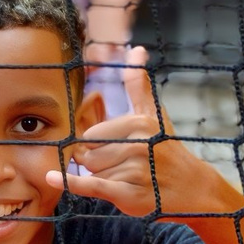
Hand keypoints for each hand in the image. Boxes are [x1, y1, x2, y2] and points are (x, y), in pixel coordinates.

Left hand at [47, 46, 234, 216]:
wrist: (191, 189)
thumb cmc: (167, 149)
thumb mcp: (154, 114)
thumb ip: (138, 84)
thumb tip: (135, 49)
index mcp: (138, 123)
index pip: (92, 135)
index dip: (97, 146)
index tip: (118, 150)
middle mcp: (137, 145)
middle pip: (89, 153)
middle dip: (99, 162)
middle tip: (125, 167)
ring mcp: (134, 170)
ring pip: (92, 172)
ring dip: (103, 178)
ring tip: (128, 179)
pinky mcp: (129, 194)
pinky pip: (92, 185)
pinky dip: (71, 183)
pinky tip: (51, 177)